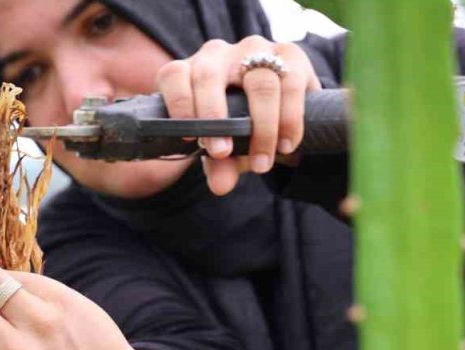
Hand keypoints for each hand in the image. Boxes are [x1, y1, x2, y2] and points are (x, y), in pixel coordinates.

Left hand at [155, 35, 321, 195]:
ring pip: (259, 83)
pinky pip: (291, 84)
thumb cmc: (238, 125)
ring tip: (263, 162)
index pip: (173, 76)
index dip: (179, 105)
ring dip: (262, 128)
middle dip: (215, 119)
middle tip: (222, 154)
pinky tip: (286, 145)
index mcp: (189, 71)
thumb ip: (219, 165)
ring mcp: (253, 48)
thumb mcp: (224, 147)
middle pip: (208, 77)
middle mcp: (217, 54)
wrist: (279, 105)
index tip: (191, 141)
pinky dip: (289, 119)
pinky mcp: (289, 52)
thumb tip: (220, 186)